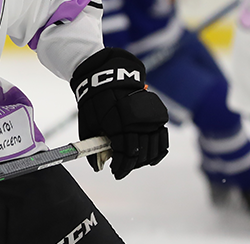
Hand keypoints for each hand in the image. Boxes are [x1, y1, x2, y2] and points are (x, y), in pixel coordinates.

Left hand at [72, 48, 168, 179]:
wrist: (106, 77)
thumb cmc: (94, 102)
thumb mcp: (87, 124)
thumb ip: (94, 147)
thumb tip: (98, 167)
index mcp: (119, 125)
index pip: (126, 155)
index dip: (121, 168)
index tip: (116, 172)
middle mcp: (137, 122)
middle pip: (140, 154)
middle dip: (131, 165)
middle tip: (123, 168)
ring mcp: (150, 118)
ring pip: (153, 148)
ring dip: (143, 159)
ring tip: (134, 162)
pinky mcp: (157, 114)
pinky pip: (162, 137)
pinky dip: (158, 149)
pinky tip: (150, 156)